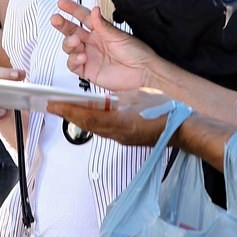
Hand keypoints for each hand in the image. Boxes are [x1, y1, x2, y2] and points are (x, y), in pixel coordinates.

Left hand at [47, 92, 168, 147]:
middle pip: (88, 125)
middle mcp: (119, 134)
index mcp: (121, 123)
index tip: (53, 104)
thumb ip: (120, 100)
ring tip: (66, 108)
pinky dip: (93, 121)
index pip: (88, 117)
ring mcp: (123, 138)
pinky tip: (88, 114)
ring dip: (79, 118)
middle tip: (53, 106)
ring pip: (95, 128)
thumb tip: (105, 102)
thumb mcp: (140, 98)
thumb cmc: (167, 110)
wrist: (184, 128)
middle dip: (69, 115)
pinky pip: (104, 129)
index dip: (69, 110)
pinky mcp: (127, 138)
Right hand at [51, 0, 155, 91]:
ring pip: (70, 48)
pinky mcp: (88, 71)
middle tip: (56, 19)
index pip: (83, 17)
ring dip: (68, 43)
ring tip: (74, 42)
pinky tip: (81, 56)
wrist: (143, 73)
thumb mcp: (119, 36)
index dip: (72, 9)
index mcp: (101, 30)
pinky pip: (73, 65)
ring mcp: (90, 56)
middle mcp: (93, 42)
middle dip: (62, 25)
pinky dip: (74, 60)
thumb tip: (94, 10)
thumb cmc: (137, 53)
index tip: (62, 3)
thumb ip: (103, 25)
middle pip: (72, 31)